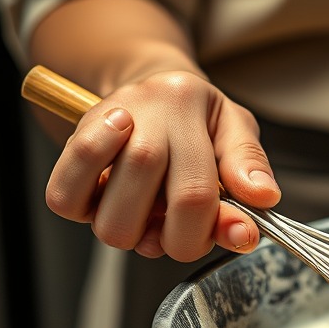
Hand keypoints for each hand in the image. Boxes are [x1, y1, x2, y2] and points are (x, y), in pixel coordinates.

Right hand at [43, 70, 280, 260]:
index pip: (194, 189)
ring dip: (138, 234)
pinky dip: (91, 215)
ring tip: (156, 211)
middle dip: (178, 239)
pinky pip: (63, 199)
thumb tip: (264, 197)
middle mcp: (136, 112)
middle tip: (190, 226)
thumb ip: (250, 163)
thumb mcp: (236, 126)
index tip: (240, 235)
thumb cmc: (199, 116)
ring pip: (108, 220)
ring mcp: (97, 130)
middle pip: (148, 206)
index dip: (213, 229)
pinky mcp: (70, 149)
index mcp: (183, 102)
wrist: (151, 89)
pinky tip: (116, 199)